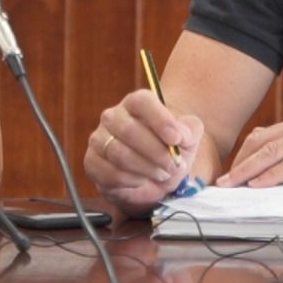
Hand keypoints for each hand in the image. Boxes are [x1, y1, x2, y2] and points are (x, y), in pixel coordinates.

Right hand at [84, 90, 202, 217]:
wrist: (155, 173)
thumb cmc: (169, 149)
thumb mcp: (188, 138)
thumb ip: (189, 131)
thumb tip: (180, 135)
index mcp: (136, 103)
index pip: (142, 102)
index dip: (160, 119)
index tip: (176, 139)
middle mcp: (113, 116)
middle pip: (129, 130)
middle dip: (156, 152)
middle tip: (173, 165)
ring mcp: (99, 139)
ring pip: (119, 153)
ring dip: (146, 168)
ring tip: (162, 174)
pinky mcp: (92, 162)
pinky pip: (109, 173)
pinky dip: (131, 180)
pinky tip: (142, 180)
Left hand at [217, 117, 282, 187]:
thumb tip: (270, 179)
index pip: (261, 138)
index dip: (242, 156)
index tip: (230, 174)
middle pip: (261, 143)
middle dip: (239, 164)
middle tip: (223, 182)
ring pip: (272, 152)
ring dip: (249, 170)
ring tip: (233, 184)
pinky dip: (272, 174)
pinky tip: (259, 184)